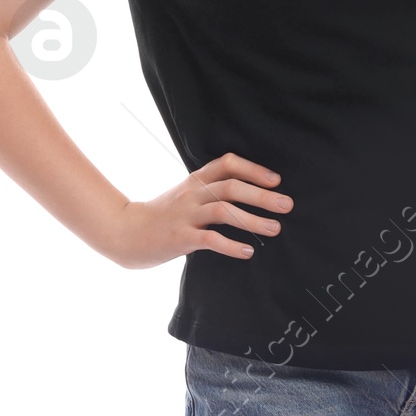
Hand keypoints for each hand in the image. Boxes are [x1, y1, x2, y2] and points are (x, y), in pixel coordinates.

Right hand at [103, 151, 291, 269]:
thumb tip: (249, 193)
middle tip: (288, 205)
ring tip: (275, 229)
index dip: (253, 170)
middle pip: (231, 187)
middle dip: (262, 196)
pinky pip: (210, 239)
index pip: (227, 163)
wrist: (127, 233)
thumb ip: (212, 191)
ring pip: (224, 211)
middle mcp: (192, 194)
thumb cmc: (163, 216)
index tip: (276, 180)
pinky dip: (231, 245)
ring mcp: (186, 215)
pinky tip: (248, 252)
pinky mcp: (180, 238)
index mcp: (196, 180)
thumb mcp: (187, 195)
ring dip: (253, 220)